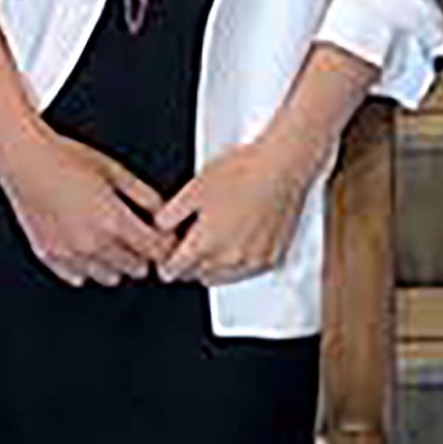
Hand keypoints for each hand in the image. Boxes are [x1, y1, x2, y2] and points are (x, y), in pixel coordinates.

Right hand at [0, 132, 175, 287]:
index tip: (167, 240)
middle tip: (142, 235)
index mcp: (113, 221)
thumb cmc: (67, 159)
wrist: (25, 161)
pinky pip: (80, 276)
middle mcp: (92, 245)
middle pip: (137, 268)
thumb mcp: (116, 170)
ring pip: (110, 277)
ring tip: (113, 238)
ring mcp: (70, 255)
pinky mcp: (50, 258)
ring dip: (118, 263)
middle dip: (144, 253)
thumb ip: (144, 196)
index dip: (167, 246)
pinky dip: (89, 266)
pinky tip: (88, 243)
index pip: (155, 250)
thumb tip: (164, 213)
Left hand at [155, 130, 321, 286]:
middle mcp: (228, 259)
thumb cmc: (244, 171)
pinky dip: (239, 262)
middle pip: (197, 276)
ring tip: (218, 236)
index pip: (174, 271)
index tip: (169, 253)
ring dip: (213, 266)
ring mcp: (252, 262)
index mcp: (205, 243)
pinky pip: (247, 271)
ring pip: (221, 278)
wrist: (283, 165)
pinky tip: (240, 238)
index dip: (167, 261)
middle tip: (194, 239)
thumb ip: (172, 212)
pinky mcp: (271, 259)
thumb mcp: (196, 185)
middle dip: (190, 263)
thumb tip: (159, 227)